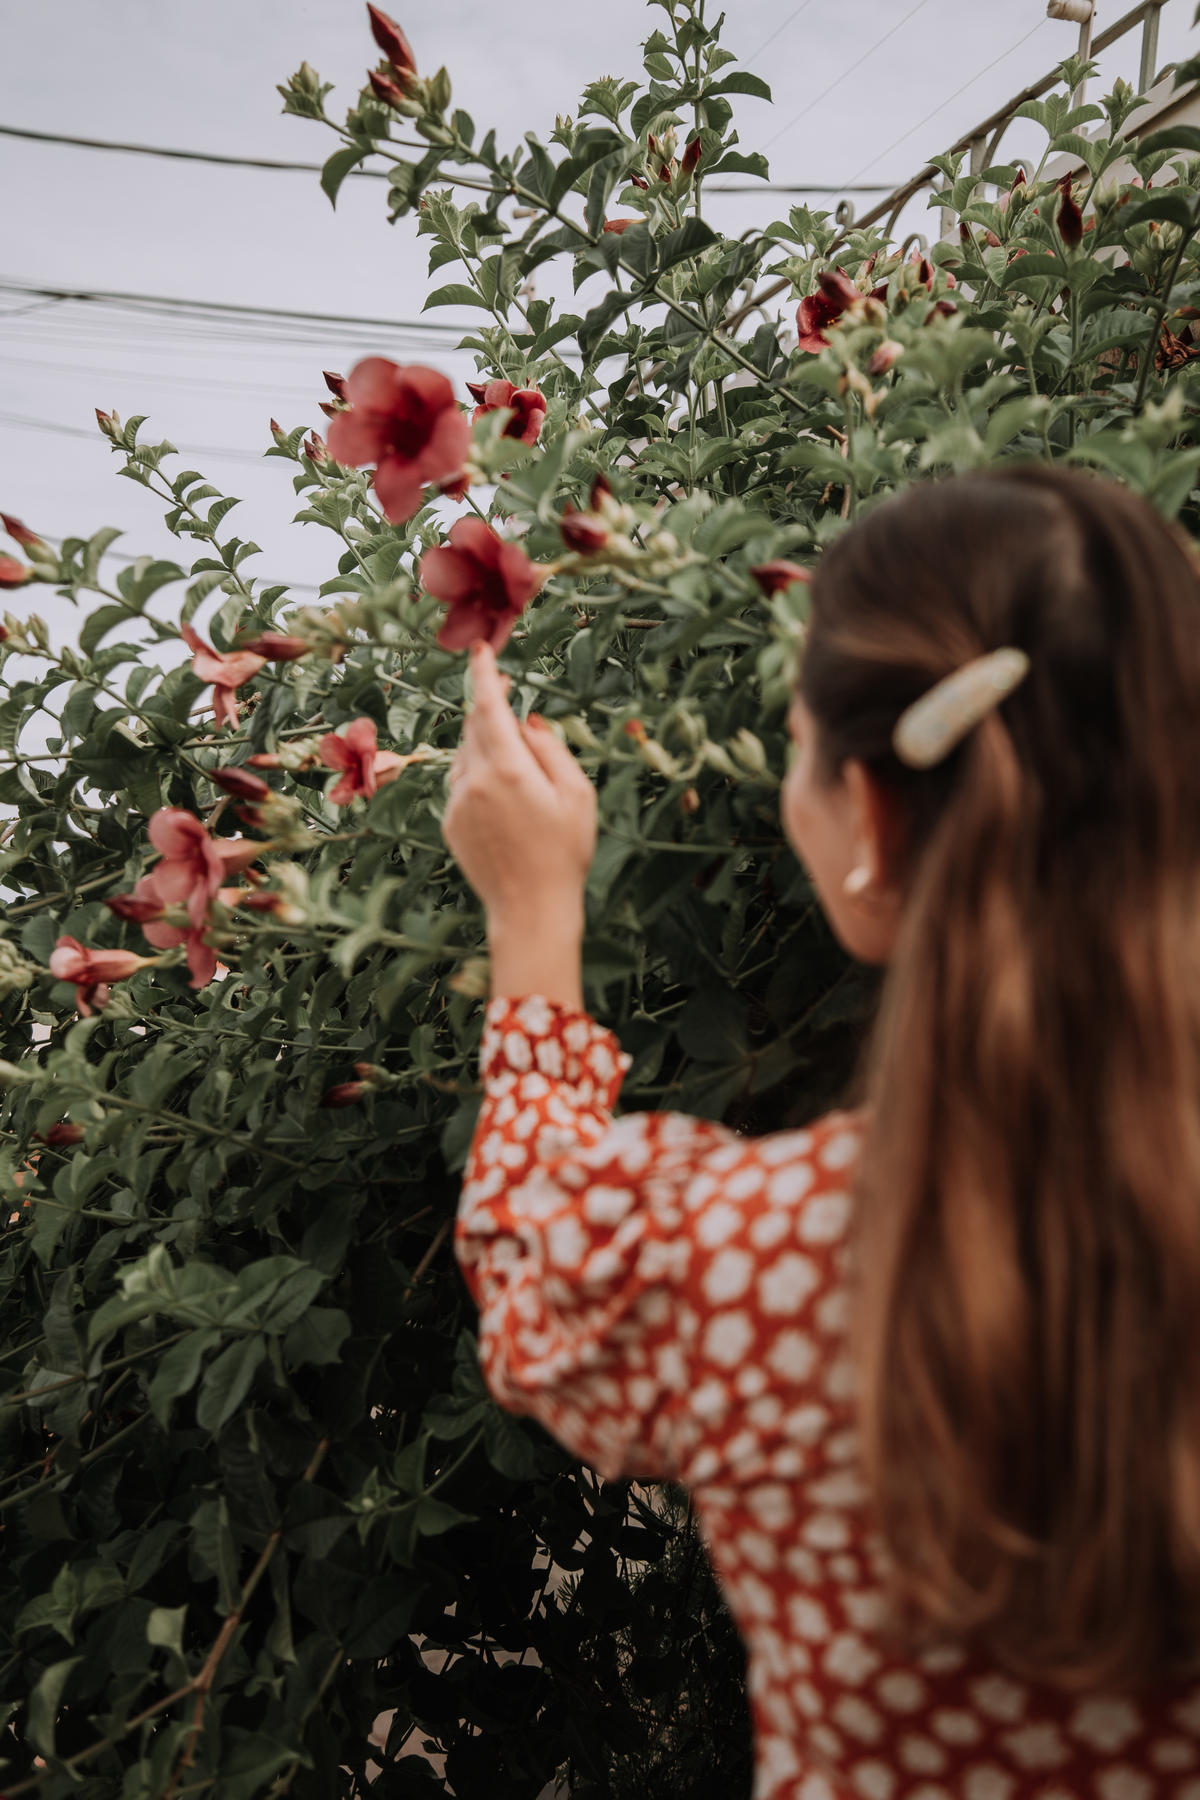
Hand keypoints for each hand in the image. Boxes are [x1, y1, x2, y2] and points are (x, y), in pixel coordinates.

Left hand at [443, 642, 596, 1009]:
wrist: (531, 909)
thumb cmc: (565, 852)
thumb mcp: (578, 795)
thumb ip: (551, 749)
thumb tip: (527, 722)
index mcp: (509, 769)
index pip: (489, 707)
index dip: (485, 675)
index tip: (480, 651)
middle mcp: (474, 780)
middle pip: (475, 727)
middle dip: (491, 712)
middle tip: (514, 712)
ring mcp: (457, 803)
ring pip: (465, 755)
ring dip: (486, 748)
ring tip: (521, 779)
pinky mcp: (449, 823)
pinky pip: (460, 784)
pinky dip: (478, 778)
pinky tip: (505, 806)